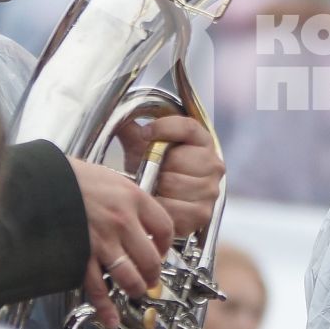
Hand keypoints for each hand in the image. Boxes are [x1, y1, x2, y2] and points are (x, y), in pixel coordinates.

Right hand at [69, 157, 170, 328]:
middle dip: (153, 275)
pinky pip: (97, 287)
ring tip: (135, 291)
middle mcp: (122, 221)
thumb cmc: (70, 177)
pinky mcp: (80, 256)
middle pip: (151, 259)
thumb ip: (125, 199)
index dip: (165, 246)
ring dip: (135, 289)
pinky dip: (105, 307)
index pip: (164, 228)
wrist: (38, 182)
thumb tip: (136, 218)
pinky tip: (112, 317)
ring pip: (129, 277)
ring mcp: (102, 241)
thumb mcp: (108, 179)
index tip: (161, 252)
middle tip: (151, 279)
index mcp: (132, 198)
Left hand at [113, 114, 222, 237]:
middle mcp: (214, 165)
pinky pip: (172, 207)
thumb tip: (115, 114)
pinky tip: (157, 205)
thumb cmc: (154, 174)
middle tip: (151, 173)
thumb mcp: (142, 149)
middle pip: (176, 159)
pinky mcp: (202, 214)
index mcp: (203, 142)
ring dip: (156, 188)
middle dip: (156, 167)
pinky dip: (158, 207)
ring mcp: (210, 190)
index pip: (187, 127)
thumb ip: (132, 131)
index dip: (164, 127)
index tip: (144, 133)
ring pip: (171, 183)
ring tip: (154, 189)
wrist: (161, 206)